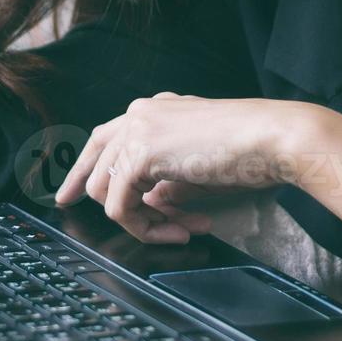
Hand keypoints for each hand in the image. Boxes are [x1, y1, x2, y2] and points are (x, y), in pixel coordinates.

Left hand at [53, 92, 328, 243]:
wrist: (273, 138)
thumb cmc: (251, 151)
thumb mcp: (199, 168)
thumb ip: (167, 181)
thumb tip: (151, 203)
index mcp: (155, 110)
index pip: (104, 138)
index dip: (83, 169)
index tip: (68, 194)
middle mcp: (140, 113)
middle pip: (95, 162)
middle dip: (101, 197)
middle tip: (108, 217)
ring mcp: (137, 130)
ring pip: (107, 190)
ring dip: (143, 220)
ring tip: (184, 229)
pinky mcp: (140, 154)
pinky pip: (120, 205)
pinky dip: (145, 227)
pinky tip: (181, 230)